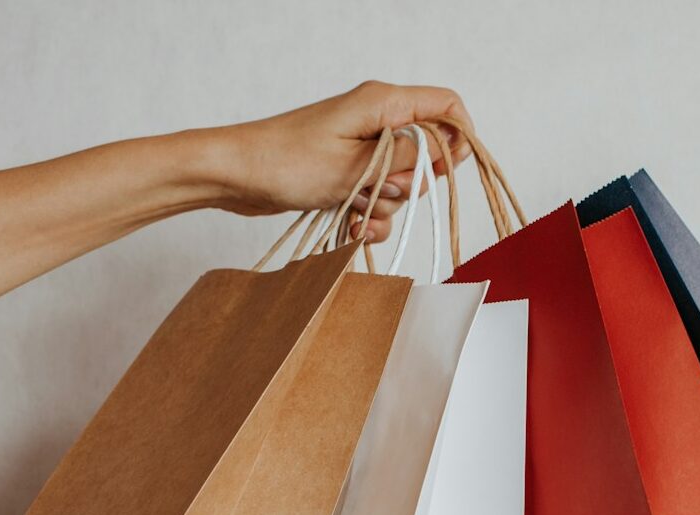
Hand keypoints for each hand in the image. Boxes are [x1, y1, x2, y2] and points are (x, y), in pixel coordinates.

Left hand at [205, 81, 472, 242]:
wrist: (238, 176)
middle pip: (427, 155)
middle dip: (411, 185)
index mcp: (381, 104)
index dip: (460, 136)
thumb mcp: (355, 164)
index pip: (445, 105)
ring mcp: (363, 151)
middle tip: (379, 189)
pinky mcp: (349, 175)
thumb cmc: (286, 162)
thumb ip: (403, 158)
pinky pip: (380, 202)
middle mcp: (376, 123)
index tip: (455, 170)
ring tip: (354, 210)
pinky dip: (372, 218)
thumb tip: (436, 156)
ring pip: (402, 185)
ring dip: (386, 207)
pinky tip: (353, 226)